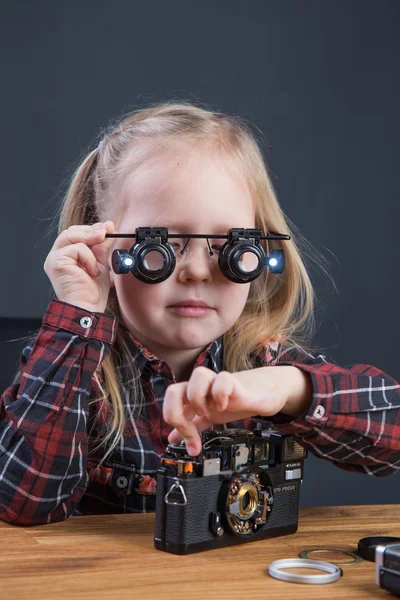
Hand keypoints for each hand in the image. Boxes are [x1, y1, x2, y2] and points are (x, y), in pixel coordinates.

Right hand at [44, 221, 115, 312]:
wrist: (88, 308)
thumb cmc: (92, 293)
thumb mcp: (100, 264)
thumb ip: (101, 247)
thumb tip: (108, 228)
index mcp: (66, 256)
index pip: (75, 234)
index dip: (92, 229)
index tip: (108, 227)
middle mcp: (57, 255)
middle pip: (71, 231)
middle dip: (91, 231)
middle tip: (106, 233)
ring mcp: (54, 258)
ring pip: (72, 235)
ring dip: (90, 242)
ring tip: (98, 261)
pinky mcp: (56, 262)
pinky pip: (77, 248)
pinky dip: (89, 258)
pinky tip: (92, 271)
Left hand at [163, 365, 309, 455]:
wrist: (265, 393)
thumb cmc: (237, 401)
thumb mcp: (211, 417)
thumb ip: (193, 426)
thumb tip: (171, 438)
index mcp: (193, 395)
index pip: (169, 402)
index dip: (174, 425)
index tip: (192, 446)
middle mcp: (203, 387)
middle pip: (173, 389)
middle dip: (177, 414)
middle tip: (192, 430)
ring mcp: (218, 383)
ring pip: (198, 375)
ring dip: (198, 398)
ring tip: (209, 411)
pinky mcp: (236, 383)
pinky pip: (223, 379)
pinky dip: (221, 394)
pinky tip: (226, 406)